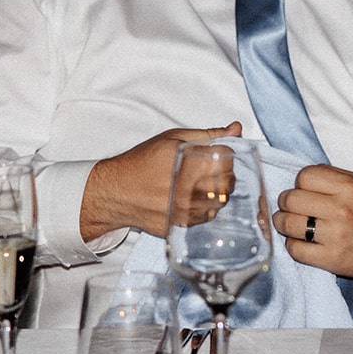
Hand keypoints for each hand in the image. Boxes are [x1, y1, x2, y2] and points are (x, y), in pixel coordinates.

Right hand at [80, 123, 242, 241]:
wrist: (117, 191)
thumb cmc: (142, 162)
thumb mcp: (173, 138)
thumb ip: (208, 134)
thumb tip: (235, 128)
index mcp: (192, 164)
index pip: (229, 160)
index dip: (225, 155)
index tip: (217, 155)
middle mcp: (192, 190)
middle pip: (229, 183)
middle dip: (224, 174)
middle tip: (209, 170)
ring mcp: (188, 211)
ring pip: (221, 202)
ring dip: (216, 192)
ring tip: (199, 184)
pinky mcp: (183, 225)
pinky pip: (207, 217)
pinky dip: (205, 207)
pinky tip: (192, 197)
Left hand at [275, 165, 352, 305]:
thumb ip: (333, 178)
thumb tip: (301, 179)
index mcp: (350, 186)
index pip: (304, 176)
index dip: (300, 184)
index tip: (304, 192)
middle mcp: (342, 209)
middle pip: (290, 199)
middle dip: (287, 204)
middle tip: (293, 209)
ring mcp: (336, 235)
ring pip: (287, 223)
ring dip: (285, 224)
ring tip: (293, 225)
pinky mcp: (331, 258)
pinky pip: (294, 249)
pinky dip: (293, 245)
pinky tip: (303, 242)